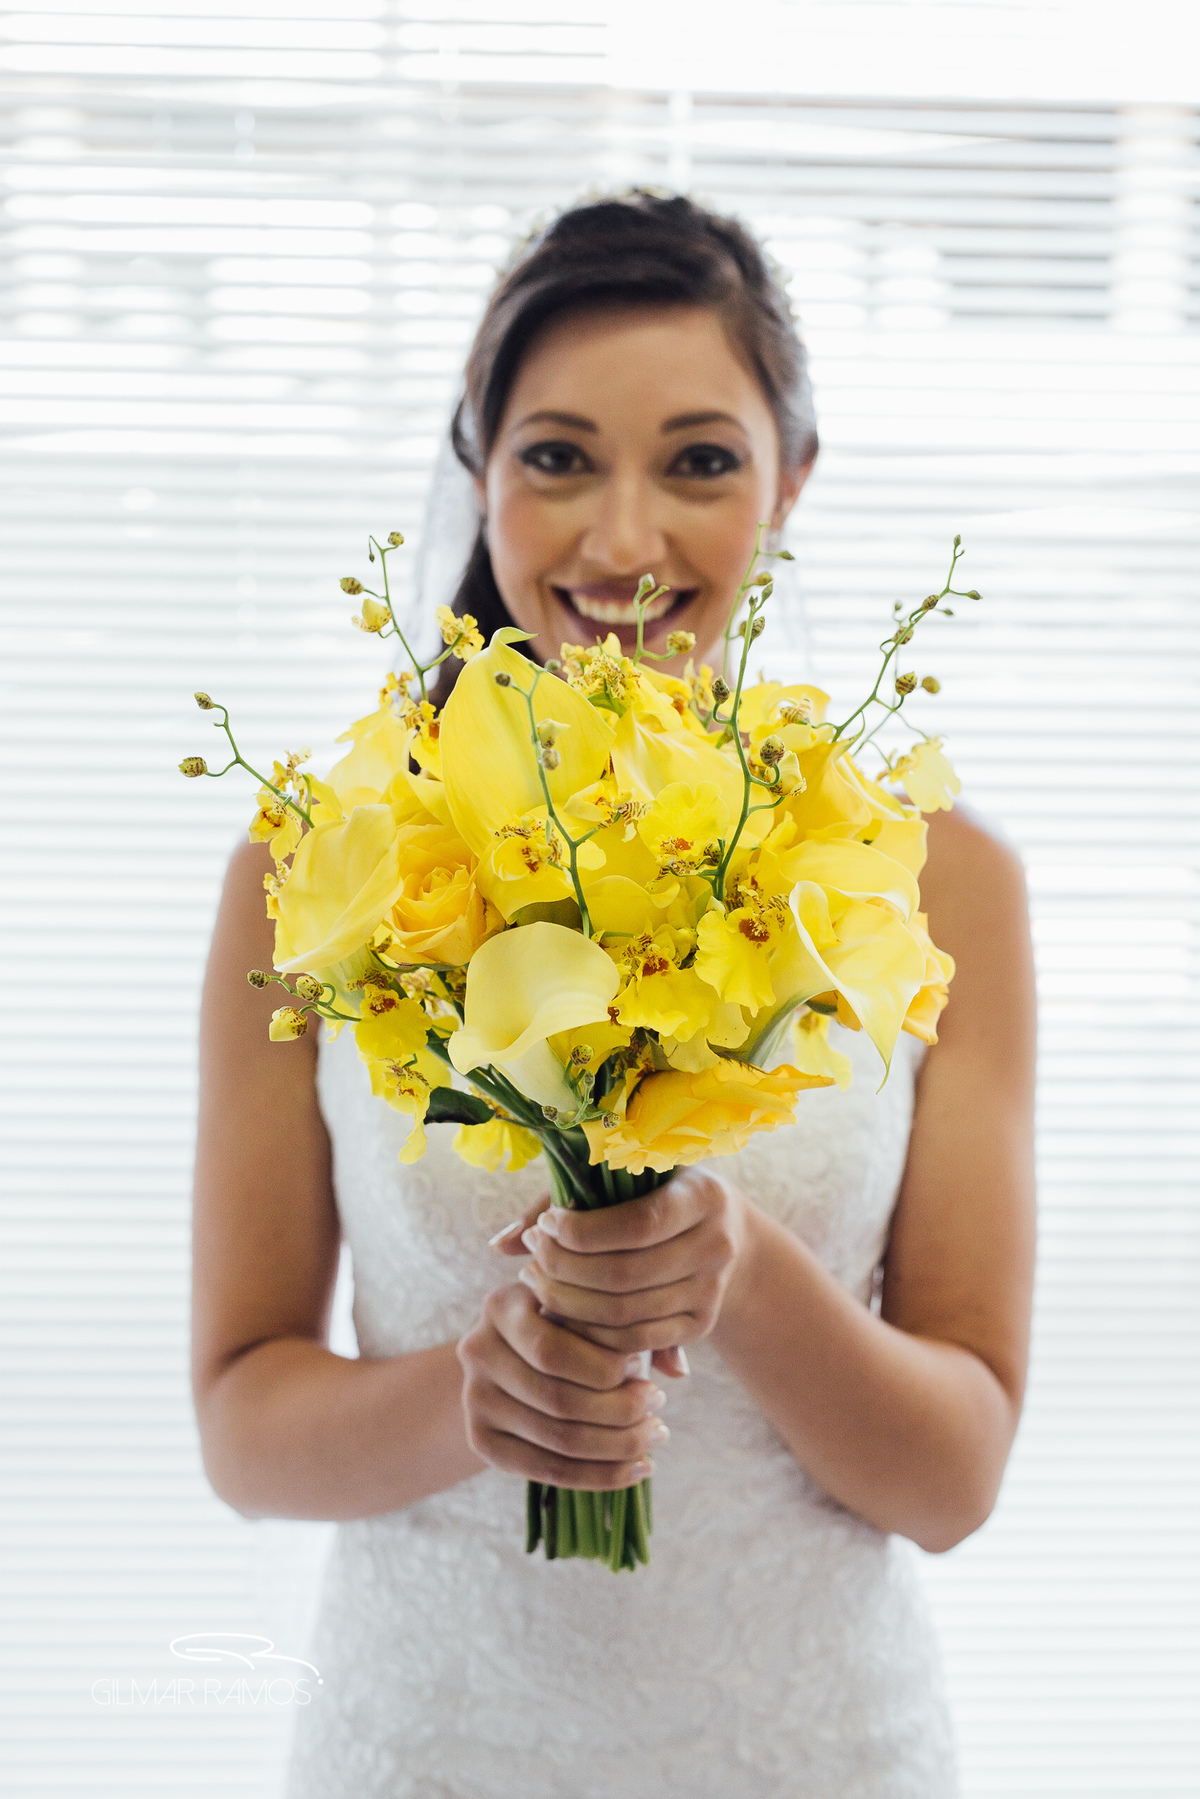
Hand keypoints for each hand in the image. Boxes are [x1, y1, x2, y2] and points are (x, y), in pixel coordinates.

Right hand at [456, 1274, 668, 1490]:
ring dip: (617, 1445)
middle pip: (557, 1398)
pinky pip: (546, 1470)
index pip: (553, 1349)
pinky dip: (598, 1476)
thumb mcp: (588, 1309)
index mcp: (502, 1305)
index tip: (642, 1367)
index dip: (604, 1365)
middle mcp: (477, 1350)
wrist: (510, 1357)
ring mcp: (474, 1400)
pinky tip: (636, 1470)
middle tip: (659, 1407)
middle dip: (619, 1410)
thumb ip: (631, 1327)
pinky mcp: (482, 1442)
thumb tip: (679, 1370)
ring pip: (557, 1438)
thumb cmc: (567, 1323)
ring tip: (655, 1438)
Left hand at [502, 1170, 754, 1357]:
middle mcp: (718, 1244)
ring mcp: (712, 1290)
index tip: (546, 1226)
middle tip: (531, 1260)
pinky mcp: (701, 1325)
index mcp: (704, 1195)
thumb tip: (500, 1245)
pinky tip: (564, 1312)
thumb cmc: (652, 1193)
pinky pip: (634, 1341)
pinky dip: (590, 1333)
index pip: (637, 1225)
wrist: (721, 1231)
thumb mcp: (622, 1179)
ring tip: (538, 1283)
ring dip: (569, 1304)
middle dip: (565, 1271)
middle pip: (626, 1275)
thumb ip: (562, 1200)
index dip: (582, 1233)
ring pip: (626, 1315)